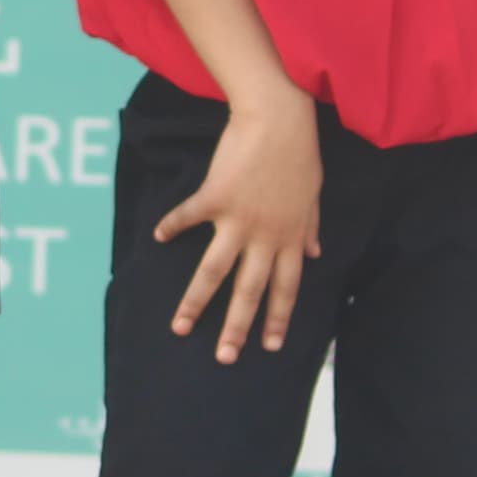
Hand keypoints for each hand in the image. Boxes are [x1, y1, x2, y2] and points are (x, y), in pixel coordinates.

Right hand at [161, 92, 323, 363]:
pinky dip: (172, 226)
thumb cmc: (300, 154)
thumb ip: (312, 227)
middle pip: (250, 291)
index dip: (278, 318)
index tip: (269, 346)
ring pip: (215, 272)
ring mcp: (238, 220)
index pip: (286, 288)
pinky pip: (189, 218)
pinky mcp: (215, 198)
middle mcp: (266, 236)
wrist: (279, 119)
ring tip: (180, 327)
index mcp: (292, 237)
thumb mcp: (314, 195)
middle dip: (237, 328)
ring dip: (196, 303)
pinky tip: (159, 237)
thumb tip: (316, 253)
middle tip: (224, 358)